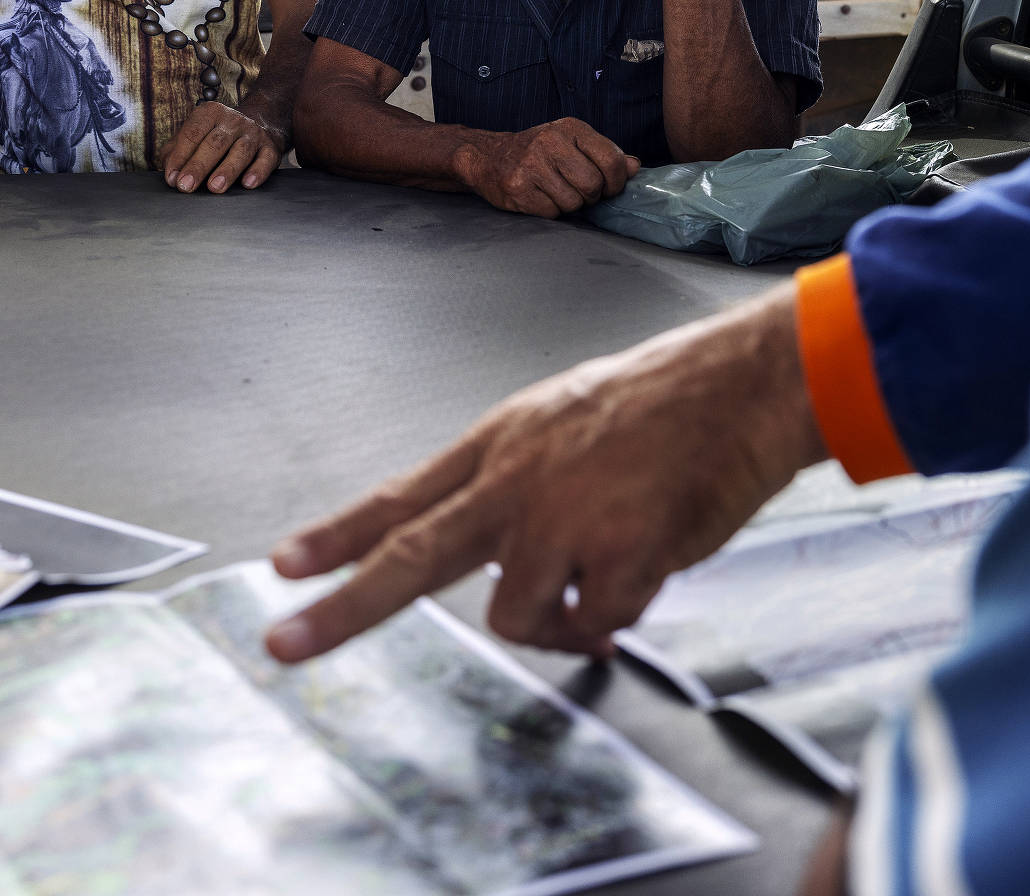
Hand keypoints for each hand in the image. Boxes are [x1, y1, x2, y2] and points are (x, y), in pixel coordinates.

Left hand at [161, 103, 284, 193]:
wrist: (260, 123)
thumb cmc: (217, 135)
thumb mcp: (195, 134)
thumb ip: (176, 151)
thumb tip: (170, 175)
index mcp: (210, 113)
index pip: (192, 133)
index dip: (180, 156)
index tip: (172, 178)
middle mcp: (233, 120)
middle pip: (214, 143)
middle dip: (199, 165)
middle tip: (186, 186)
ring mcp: (253, 133)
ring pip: (240, 151)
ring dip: (227, 169)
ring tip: (215, 187)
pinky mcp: (271, 148)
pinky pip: (266, 159)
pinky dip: (258, 172)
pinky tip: (247, 183)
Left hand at [265, 283, 822, 661]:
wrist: (746, 382)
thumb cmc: (670, 401)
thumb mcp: (568, 422)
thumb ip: (525, 490)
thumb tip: (520, 573)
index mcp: (501, 444)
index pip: (402, 496)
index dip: (339, 535)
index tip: (283, 567)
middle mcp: (517, 480)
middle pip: (412, 555)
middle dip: (343, 609)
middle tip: (284, 645)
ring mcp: (563, 517)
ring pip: (514, 615)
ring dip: (555, 621)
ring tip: (603, 584)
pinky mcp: (617, 553)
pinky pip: (594, 625)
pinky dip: (617, 616)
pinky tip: (649, 569)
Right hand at [454, 118, 637, 216]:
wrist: (487, 157)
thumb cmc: (538, 152)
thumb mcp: (572, 144)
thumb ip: (605, 155)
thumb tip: (634, 168)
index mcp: (570, 128)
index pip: (612, 161)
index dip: (616, 183)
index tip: (608, 188)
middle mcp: (550, 142)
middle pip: (593, 185)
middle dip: (590, 196)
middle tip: (577, 190)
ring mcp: (531, 165)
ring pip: (573, 202)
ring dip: (569, 205)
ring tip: (555, 191)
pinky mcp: (517, 188)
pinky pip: (552, 213)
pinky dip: (550, 212)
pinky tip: (539, 197)